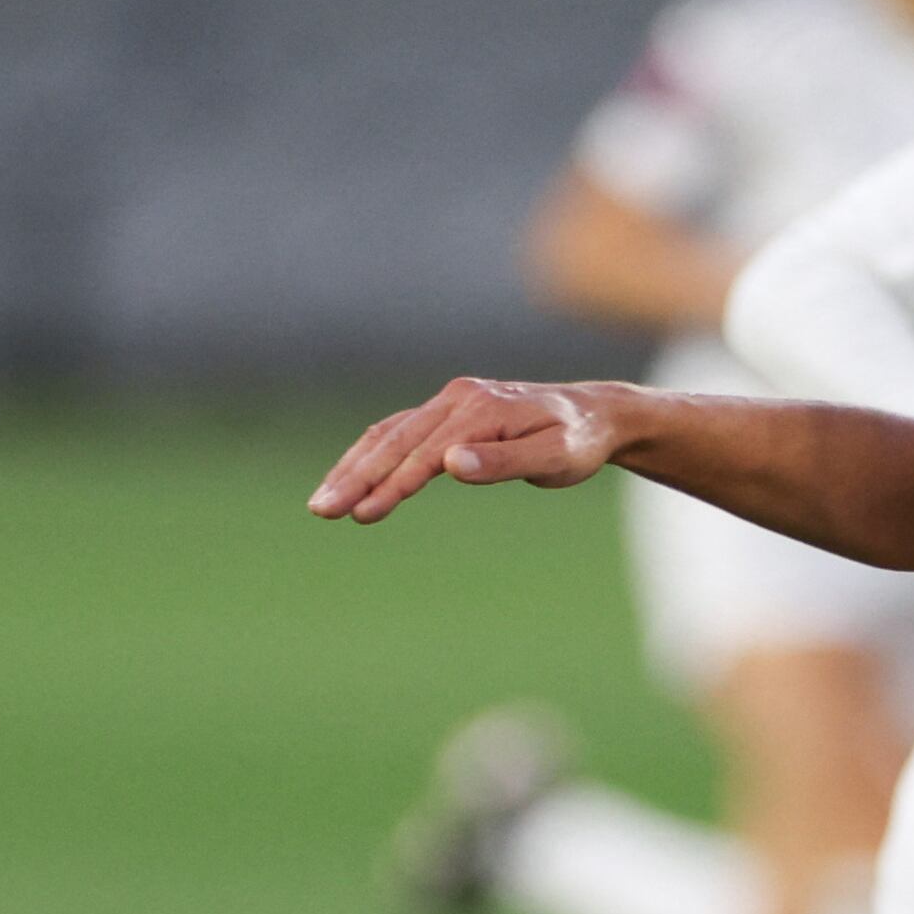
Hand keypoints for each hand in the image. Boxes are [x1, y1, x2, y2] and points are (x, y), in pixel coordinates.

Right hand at [309, 379, 633, 523]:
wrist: (594, 414)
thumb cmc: (578, 442)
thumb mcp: (555, 458)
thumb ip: (504, 463)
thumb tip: (451, 465)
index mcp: (481, 410)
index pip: (426, 454)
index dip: (392, 486)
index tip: (362, 514)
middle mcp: (458, 399)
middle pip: (395, 440)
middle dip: (355, 476)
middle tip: (320, 510)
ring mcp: (449, 403)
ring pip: (389, 434)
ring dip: (353, 467)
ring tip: (322, 503)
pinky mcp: (446, 412)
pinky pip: (399, 432)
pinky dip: (370, 454)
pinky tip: (348, 478)